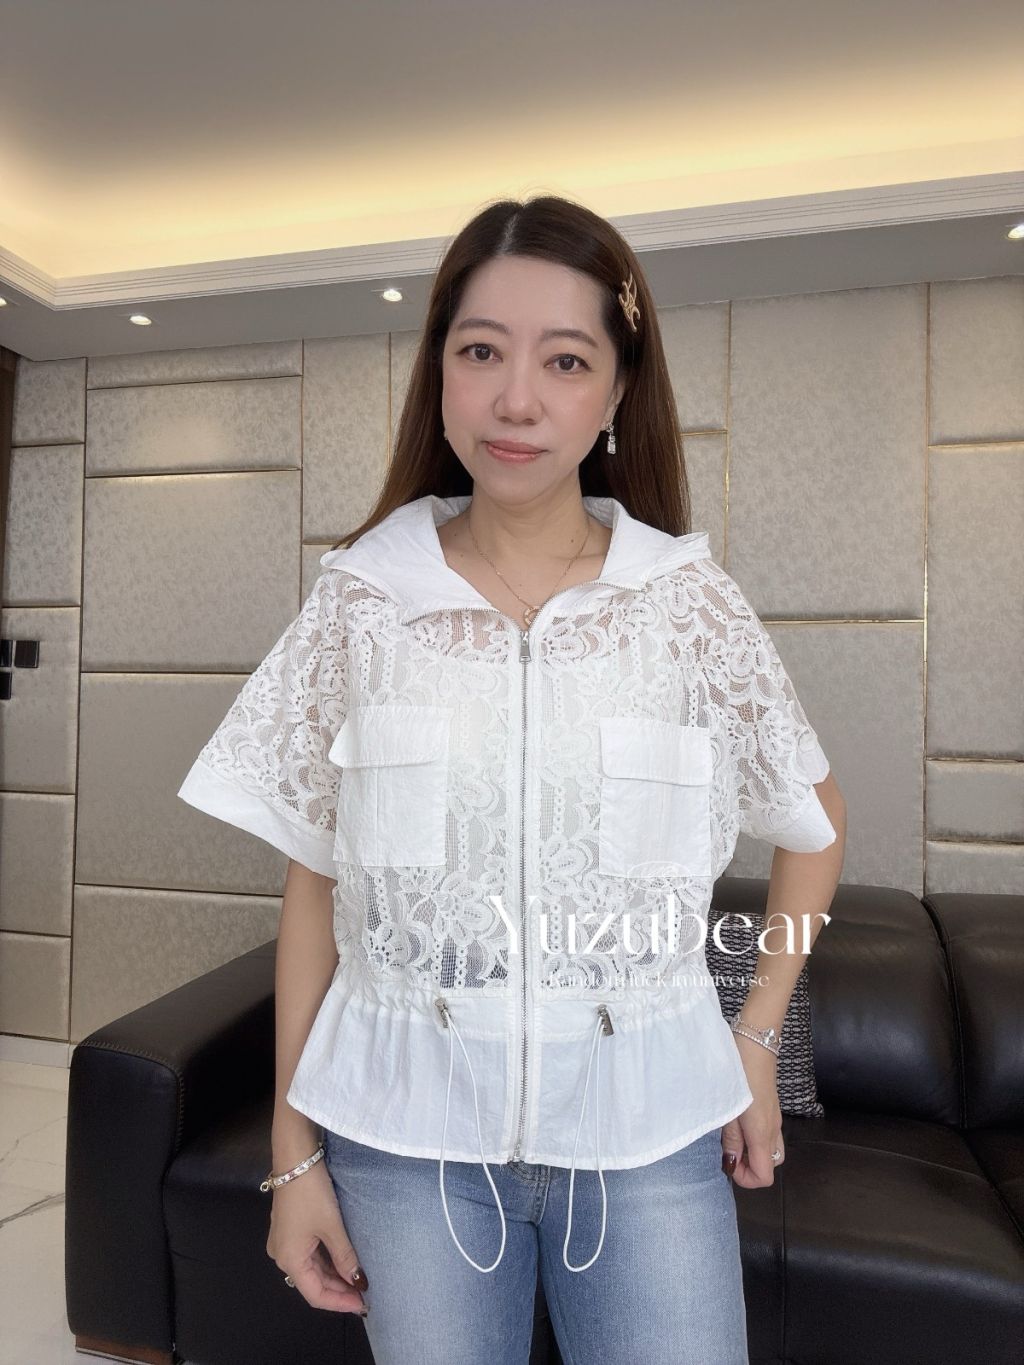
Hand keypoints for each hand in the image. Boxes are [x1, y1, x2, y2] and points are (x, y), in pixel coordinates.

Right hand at [266, 1161, 368, 1314]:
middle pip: (313, 1282)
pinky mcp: (290, 1229)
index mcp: (289, 1259)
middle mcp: (282, 1255)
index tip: (363, 1306)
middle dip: (339, 1290)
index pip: (315, 1295)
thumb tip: (359, 1282)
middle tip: (365, 1294)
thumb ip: (345, 1257)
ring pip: (312, 1268)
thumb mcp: (332, 1226)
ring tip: (358, 1280)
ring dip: (334, 1275)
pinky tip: (344, 1261)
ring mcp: (284, 1241)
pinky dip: (327, 1260)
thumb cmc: (311, 1192)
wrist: (296, 1157)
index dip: (339, 1303)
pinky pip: (309, 1253)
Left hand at [720, 1036, 784, 1188]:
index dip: (745, 1178)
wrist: (755, 1041)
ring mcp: (774, 1117)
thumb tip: (731, 1161)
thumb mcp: (728, 1106)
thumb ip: (730, 1137)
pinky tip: (738, 1123)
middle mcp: (773, 1129)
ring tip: (732, 1137)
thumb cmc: (738, 1070)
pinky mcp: (771, 1107)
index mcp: (762, 1132)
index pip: (765, 1176)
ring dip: (753, 1152)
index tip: (727, 1163)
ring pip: (772, 1150)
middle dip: (750, 1167)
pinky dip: (756, 1139)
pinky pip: (769, 1134)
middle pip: (771, 1165)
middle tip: (728, 1151)